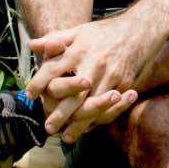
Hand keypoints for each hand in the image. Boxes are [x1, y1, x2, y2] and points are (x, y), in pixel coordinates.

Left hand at [26, 16, 163, 141]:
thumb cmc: (104, 32)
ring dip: (80, 123)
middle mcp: (94, 64)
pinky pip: (110, 106)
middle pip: (75, 94)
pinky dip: (99, 119)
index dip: (39, 82)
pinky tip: (88, 128)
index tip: (29, 95)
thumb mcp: (78, 31)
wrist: (139, 30)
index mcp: (79, 50)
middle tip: (48, 128)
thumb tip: (32, 46)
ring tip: (68, 137)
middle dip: (61, 113)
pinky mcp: (124, 83)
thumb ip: (55, 39)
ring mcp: (111, 76)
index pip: (53, 68)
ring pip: (93, 105)